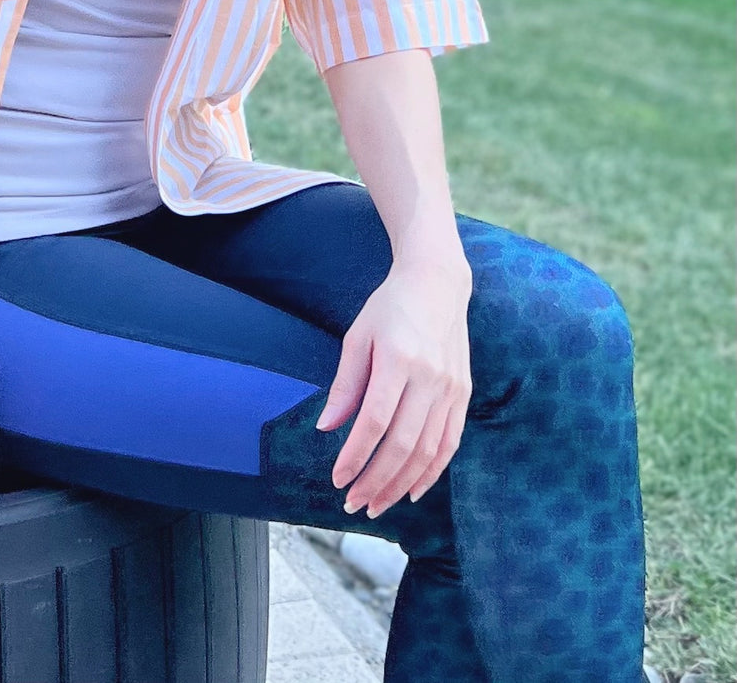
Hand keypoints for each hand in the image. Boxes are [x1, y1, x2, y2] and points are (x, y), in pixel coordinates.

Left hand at [316, 255, 472, 517]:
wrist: (438, 285)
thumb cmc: (389, 309)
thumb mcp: (358, 337)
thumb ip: (345, 384)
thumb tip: (326, 427)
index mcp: (400, 361)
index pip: (376, 421)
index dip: (356, 455)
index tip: (338, 479)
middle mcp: (431, 379)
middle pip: (404, 444)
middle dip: (376, 480)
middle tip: (353, 503)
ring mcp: (452, 389)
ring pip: (429, 451)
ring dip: (402, 484)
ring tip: (377, 504)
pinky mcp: (464, 395)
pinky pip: (450, 443)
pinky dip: (432, 472)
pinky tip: (413, 490)